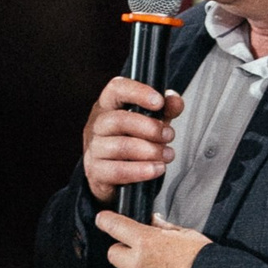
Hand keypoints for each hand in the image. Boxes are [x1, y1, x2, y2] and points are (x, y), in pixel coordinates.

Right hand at [81, 76, 184, 201]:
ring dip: (150, 151)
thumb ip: (165, 110)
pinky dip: (141, 170)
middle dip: (150, 128)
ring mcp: (93, 149)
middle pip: (118, 120)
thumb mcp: (151, 122)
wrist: (114, 179)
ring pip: (120, 146)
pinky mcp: (95, 172)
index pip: (116, 89)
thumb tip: (175, 100)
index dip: (138, 92)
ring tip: (167, 155)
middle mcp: (96, 124)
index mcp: (108, 105)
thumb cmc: (132, 143)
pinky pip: (118, 171)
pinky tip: (156, 169)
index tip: (159, 102)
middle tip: (168, 136)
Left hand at [94, 210, 207, 267]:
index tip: (103, 220)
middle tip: (141, 256)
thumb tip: (154, 221)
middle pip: (113, 253)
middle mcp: (137, 263)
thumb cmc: (206, 265)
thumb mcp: (189, 236)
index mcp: (147, 241)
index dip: (107, 220)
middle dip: (124, 252)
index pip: (114, 225)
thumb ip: (165, 228)